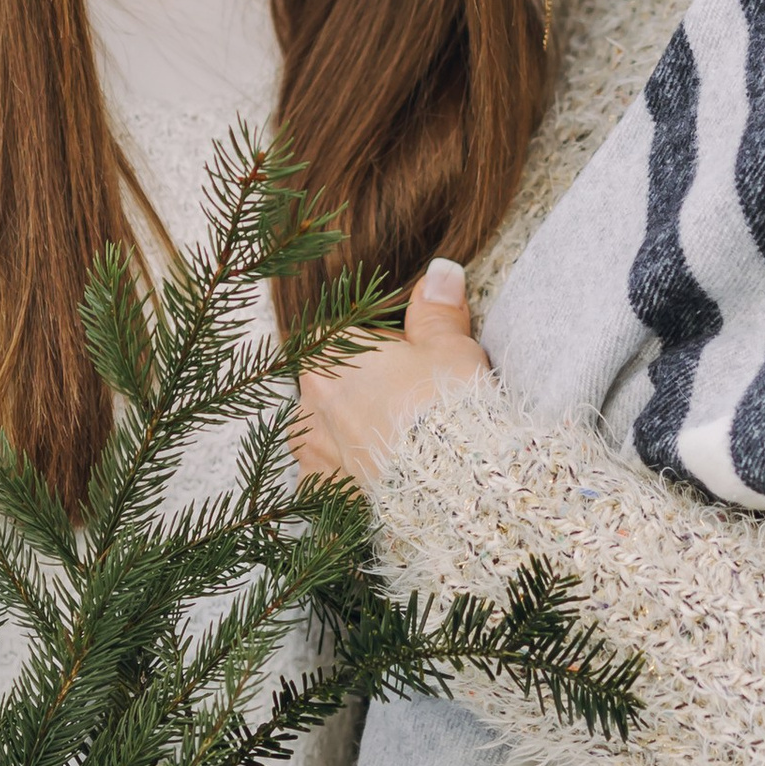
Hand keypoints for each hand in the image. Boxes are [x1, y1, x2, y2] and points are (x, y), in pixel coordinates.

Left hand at [292, 256, 490, 492]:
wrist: (455, 482)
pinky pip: (328, 478)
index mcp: (330, 358)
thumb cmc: (448, 406)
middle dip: (362, 391)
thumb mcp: (450, 348)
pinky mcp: (324, 494)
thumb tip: (440, 271)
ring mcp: (312, 453)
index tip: (405, 360)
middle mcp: (309, 404)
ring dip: (351, 434)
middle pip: (328, 386)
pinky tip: (382, 479)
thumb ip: (436, 311)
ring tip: (399, 446)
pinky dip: (349, 476)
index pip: (334, 338)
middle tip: (409, 404)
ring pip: (323, 432)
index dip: (371, 346)